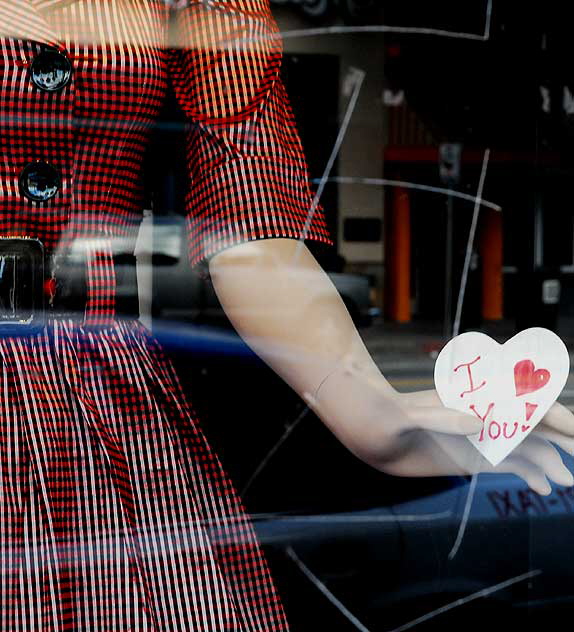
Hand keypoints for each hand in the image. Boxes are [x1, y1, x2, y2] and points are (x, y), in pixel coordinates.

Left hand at [305, 361, 573, 494]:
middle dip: (561, 437)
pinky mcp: (473, 458)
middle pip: (532, 424)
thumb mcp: (409, 416)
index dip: (550, 414)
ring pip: (526, 448)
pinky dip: (530, 474)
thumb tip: (479, 421)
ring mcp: (480, 439)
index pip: (520, 403)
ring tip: (568, 481)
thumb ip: (440, 416)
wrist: (370, 434)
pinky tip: (544, 487)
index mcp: (472, 401)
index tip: (573, 430)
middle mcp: (483, 417)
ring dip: (550, 461)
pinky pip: (509, 465)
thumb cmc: (386, 416)